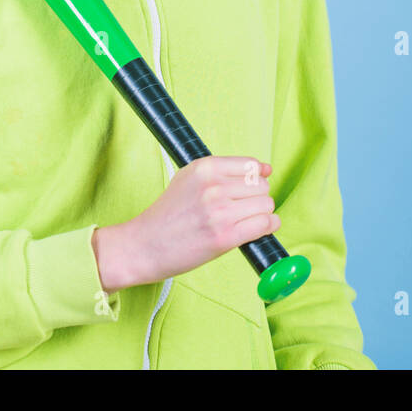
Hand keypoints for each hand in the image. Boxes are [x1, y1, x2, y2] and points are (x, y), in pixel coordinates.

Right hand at [92, 156, 277, 291]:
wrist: (145, 245)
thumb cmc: (168, 214)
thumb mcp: (189, 179)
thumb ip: (225, 171)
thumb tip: (266, 169)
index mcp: (205, 168)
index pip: (252, 165)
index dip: (257, 177)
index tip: (252, 187)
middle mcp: (214, 186)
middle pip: (262, 186)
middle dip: (257, 197)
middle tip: (242, 209)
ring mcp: (220, 212)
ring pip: (266, 205)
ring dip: (261, 214)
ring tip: (244, 220)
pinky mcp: (225, 237)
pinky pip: (264, 225)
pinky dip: (267, 228)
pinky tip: (254, 230)